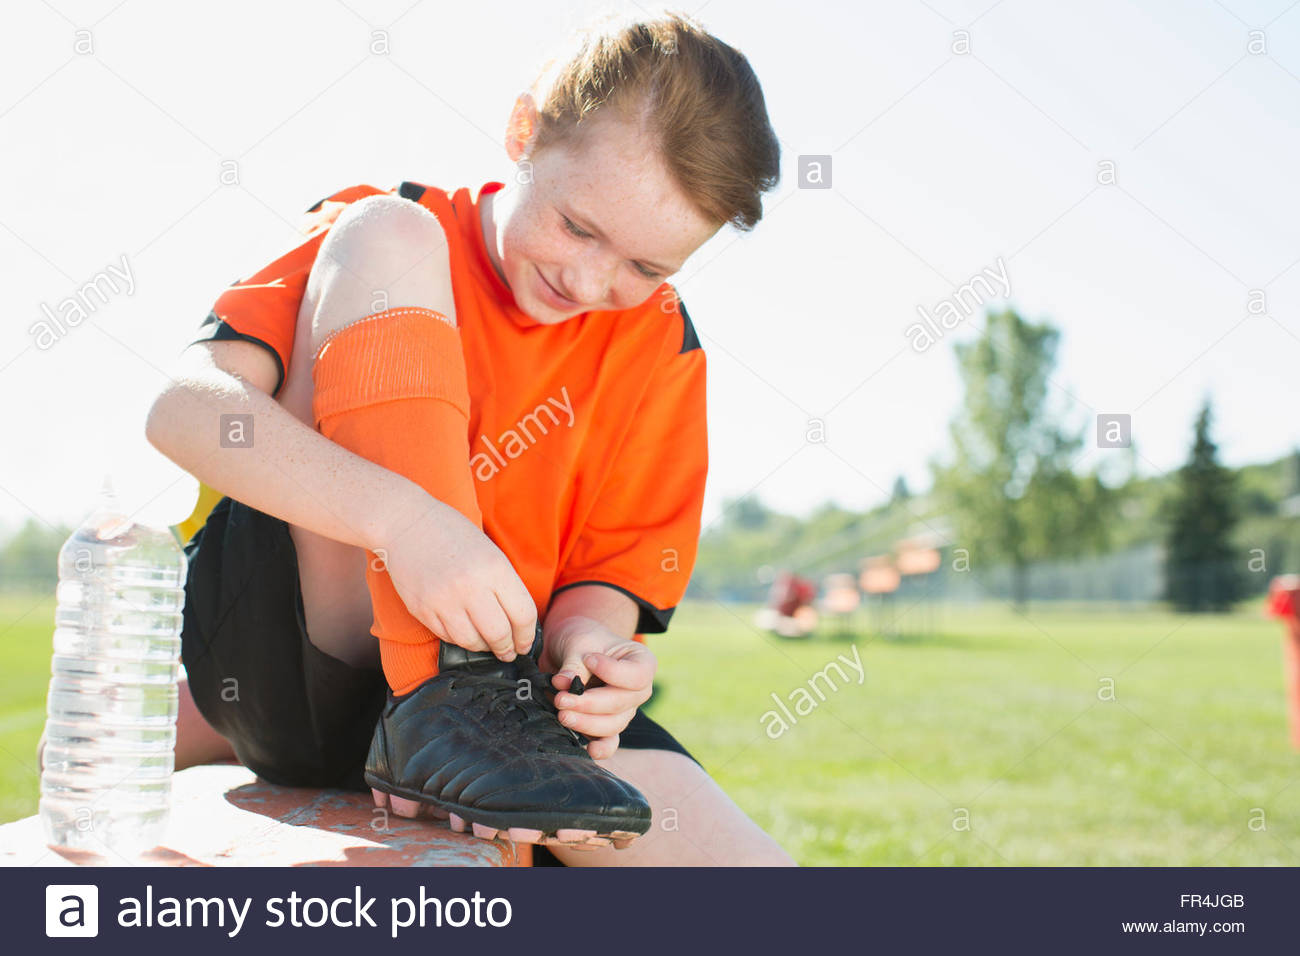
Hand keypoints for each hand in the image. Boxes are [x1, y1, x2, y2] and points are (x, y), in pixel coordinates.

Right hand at [374, 489, 536, 660]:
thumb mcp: (490, 552)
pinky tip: (465, 632)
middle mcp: (470, 587)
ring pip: (472, 642)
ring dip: (483, 648)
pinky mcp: (422, 609)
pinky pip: (447, 636)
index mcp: (494, 569)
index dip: (527, 636)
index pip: (522, 614)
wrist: (406, 523)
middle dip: (507, 648)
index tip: (525, 643)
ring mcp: (444, 600)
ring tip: (487, 644)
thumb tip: (518, 620)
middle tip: (509, 652)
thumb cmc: (453, 534)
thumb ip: (504, 584)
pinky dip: (460, 639)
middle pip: (499, 634)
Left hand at [543, 616, 656, 758]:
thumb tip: (563, 683)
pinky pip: (608, 742)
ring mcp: (624, 711)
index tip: (589, 659)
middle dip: (589, 704)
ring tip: (561, 714)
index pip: (637, 675)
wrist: (574, 649)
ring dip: (586, 723)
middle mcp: (638, 691)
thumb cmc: (584, 640)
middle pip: (621, 703)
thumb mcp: (580, 642)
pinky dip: (600, 748)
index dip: (613, 672)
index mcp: (642, 663)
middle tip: (561, 698)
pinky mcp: (607, 726)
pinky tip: (588, 750)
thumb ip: (574, 663)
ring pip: (612, 724)